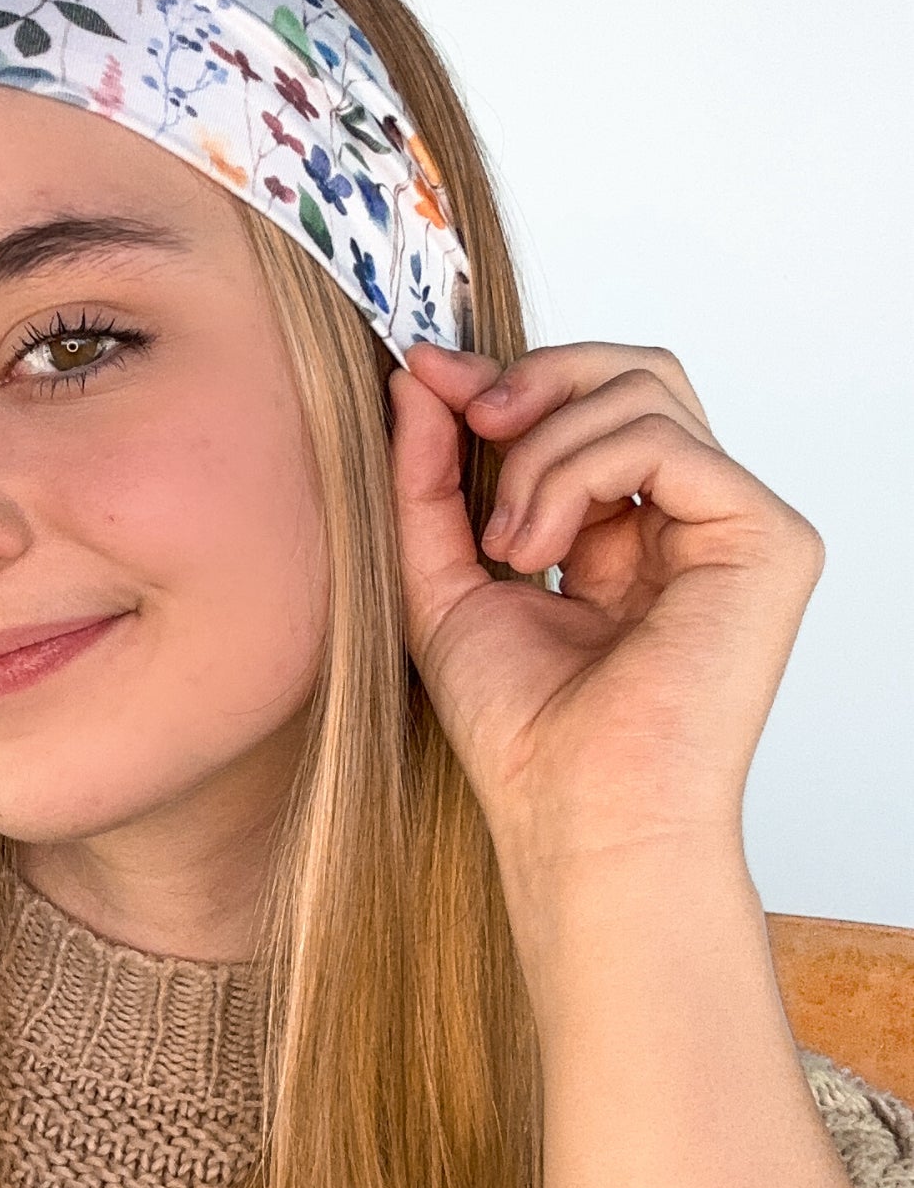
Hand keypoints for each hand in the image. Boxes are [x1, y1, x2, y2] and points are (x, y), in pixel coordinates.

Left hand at [389, 341, 823, 897]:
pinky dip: (577, 473)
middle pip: (632, 373)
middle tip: (472, 421)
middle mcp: (689, 522)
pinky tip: (537, 552)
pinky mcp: (767, 540)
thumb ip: (429, 476)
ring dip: (542, 451)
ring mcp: (735, 527)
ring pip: (643, 392)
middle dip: (534, 379)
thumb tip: (420, 373)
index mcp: (629, 532)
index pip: (590, 404)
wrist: (571, 814)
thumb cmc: (520, 730)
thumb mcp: (442, 576)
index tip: (424, 373)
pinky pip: (662, 441)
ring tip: (507, 544)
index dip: (509, 377)